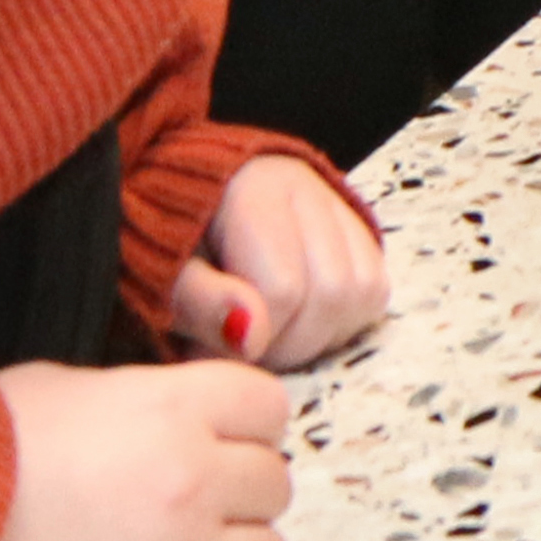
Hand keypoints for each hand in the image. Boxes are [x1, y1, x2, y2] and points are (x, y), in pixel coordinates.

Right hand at [0, 359, 293, 540]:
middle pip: (273, 484)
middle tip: (177, 510)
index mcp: (169, 408)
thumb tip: (155, 417)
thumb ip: (127, 402)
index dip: (238, 426)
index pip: (267, 406)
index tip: (207, 442)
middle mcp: (195, 483)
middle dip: (234, 494)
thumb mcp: (47, 393)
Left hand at [165, 153, 388, 369]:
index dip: (251, 338)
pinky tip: (298, 321)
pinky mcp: (362, 235)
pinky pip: (375, 292)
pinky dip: (341, 321)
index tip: (212, 348)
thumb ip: (202, 304)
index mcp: (255, 190)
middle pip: (332, 294)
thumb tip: (250, 338)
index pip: (283, 289)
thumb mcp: (164, 277)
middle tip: (241, 350)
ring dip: (317, 336)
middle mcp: (309, 190)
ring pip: (362, 295)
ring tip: (268, 336)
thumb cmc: (172, 247)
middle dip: (287, 344)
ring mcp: (341, 209)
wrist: (188, 206)